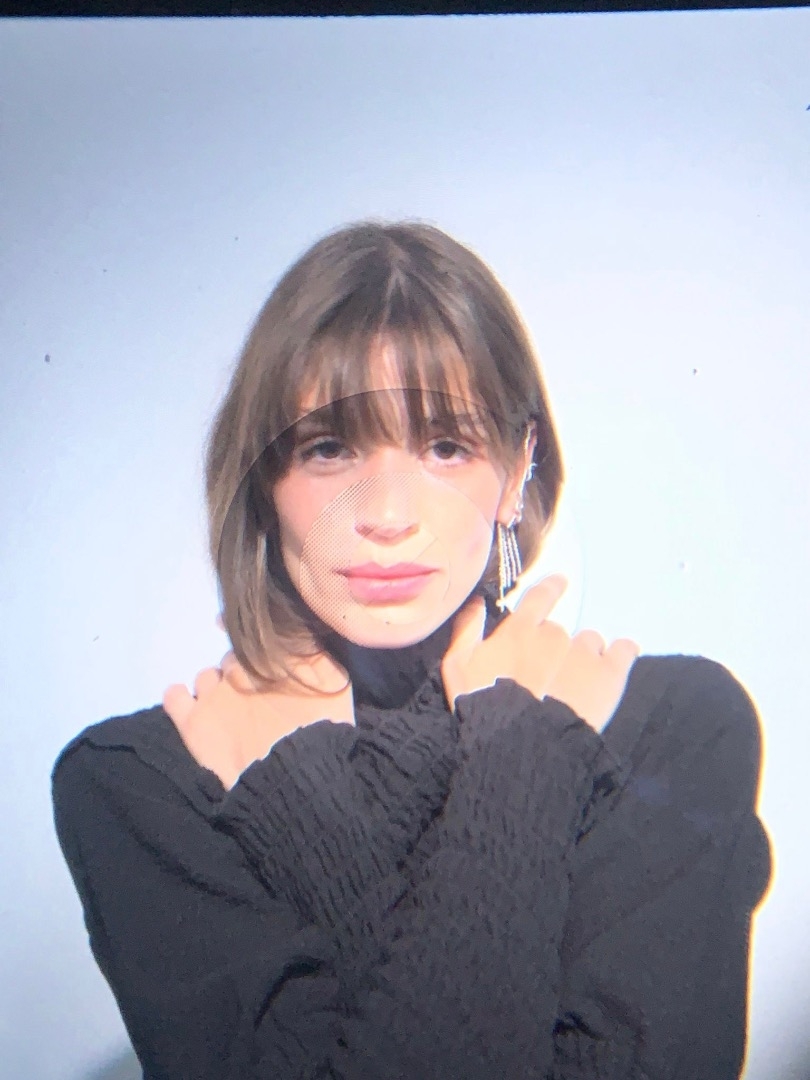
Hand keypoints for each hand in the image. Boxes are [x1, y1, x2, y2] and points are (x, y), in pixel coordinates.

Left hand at [163, 649, 354, 790]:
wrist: (296, 774)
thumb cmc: (323, 728)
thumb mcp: (336, 680)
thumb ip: (314, 650)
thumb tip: (296, 632)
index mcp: (271, 657)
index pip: (258, 639)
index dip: (261, 650)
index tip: (266, 665)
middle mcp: (239, 666)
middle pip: (233, 659)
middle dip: (242, 674)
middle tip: (257, 700)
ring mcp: (213, 693)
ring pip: (206, 677)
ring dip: (215, 688)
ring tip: (228, 713)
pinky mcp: (193, 721)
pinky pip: (174, 696)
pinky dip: (179, 698)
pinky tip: (190, 708)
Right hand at [441, 575, 639, 730]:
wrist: (520, 745)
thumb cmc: (482, 706)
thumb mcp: (457, 666)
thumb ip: (466, 629)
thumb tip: (476, 600)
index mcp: (520, 630)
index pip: (541, 596)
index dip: (552, 587)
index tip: (560, 582)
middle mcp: (555, 634)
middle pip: (560, 631)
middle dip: (556, 647)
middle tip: (548, 674)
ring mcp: (585, 652)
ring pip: (589, 641)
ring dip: (583, 655)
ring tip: (577, 681)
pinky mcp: (610, 673)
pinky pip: (625, 649)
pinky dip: (623, 651)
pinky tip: (621, 658)